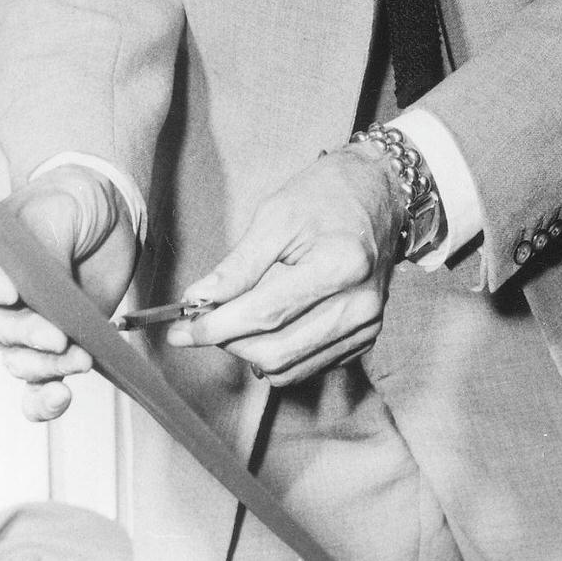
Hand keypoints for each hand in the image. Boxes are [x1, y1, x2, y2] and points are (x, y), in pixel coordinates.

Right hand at [0, 165, 137, 420]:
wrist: (108, 215)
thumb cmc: (73, 204)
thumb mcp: (62, 210)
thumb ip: (48, 247)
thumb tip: (47, 287)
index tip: (10, 292)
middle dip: (25, 333)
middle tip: (58, 335)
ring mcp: (20, 326)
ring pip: (16, 358)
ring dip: (45, 366)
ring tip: (81, 357)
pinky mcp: (49, 349)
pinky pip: (35, 387)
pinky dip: (42, 400)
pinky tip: (59, 398)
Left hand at [166, 146, 403, 384]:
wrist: (380, 192)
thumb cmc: (328, 194)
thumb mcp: (276, 215)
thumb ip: (239, 264)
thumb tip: (199, 300)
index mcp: (339, 265)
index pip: (265, 314)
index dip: (216, 327)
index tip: (181, 331)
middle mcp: (359, 304)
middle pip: (276, 351)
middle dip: (229, 342)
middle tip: (203, 322)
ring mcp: (367, 325)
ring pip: (289, 368)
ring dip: (250, 351)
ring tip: (236, 320)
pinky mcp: (366, 337)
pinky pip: (308, 366)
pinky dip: (278, 354)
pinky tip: (269, 325)